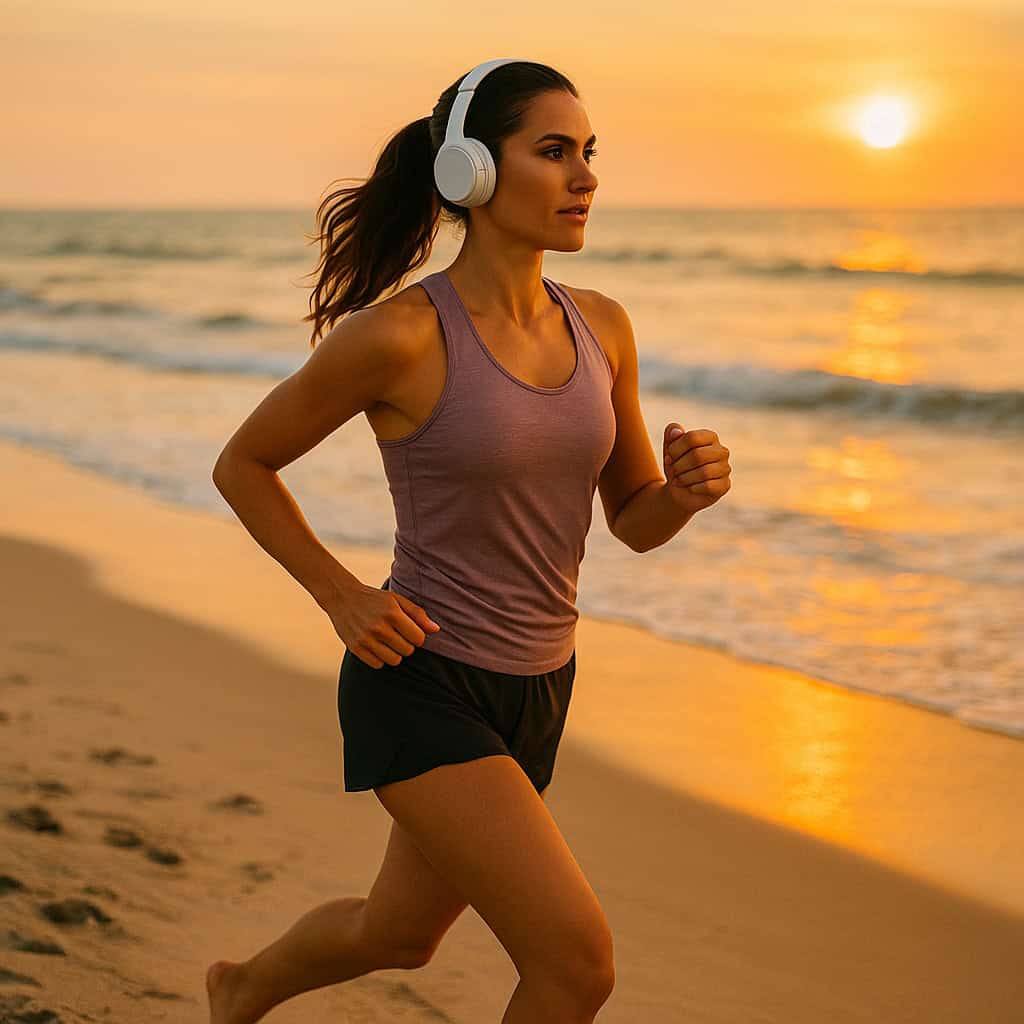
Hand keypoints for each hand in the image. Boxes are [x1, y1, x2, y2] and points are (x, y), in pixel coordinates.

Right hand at [325, 580, 440, 668]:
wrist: (342, 597)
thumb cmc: (374, 599)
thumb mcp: (397, 600)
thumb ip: (418, 614)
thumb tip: (436, 630)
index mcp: (392, 613)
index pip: (418, 638)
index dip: (417, 636)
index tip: (411, 631)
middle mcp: (379, 627)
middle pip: (407, 651)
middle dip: (407, 645)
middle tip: (398, 635)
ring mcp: (366, 639)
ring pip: (394, 661)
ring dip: (395, 653)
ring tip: (388, 642)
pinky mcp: (355, 648)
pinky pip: (378, 664)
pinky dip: (380, 659)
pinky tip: (377, 647)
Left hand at [663, 422, 730, 515]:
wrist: (679, 491)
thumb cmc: (677, 466)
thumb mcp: (670, 449)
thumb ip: (671, 434)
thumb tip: (676, 431)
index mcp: (710, 437)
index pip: (692, 437)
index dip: (675, 449)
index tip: (669, 457)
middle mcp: (722, 451)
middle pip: (697, 455)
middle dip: (679, 466)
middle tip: (674, 471)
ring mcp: (725, 468)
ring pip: (704, 472)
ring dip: (685, 478)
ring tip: (680, 480)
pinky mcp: (725, 485)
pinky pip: (708, 486)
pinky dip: (694, 488)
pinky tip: (690, 488)